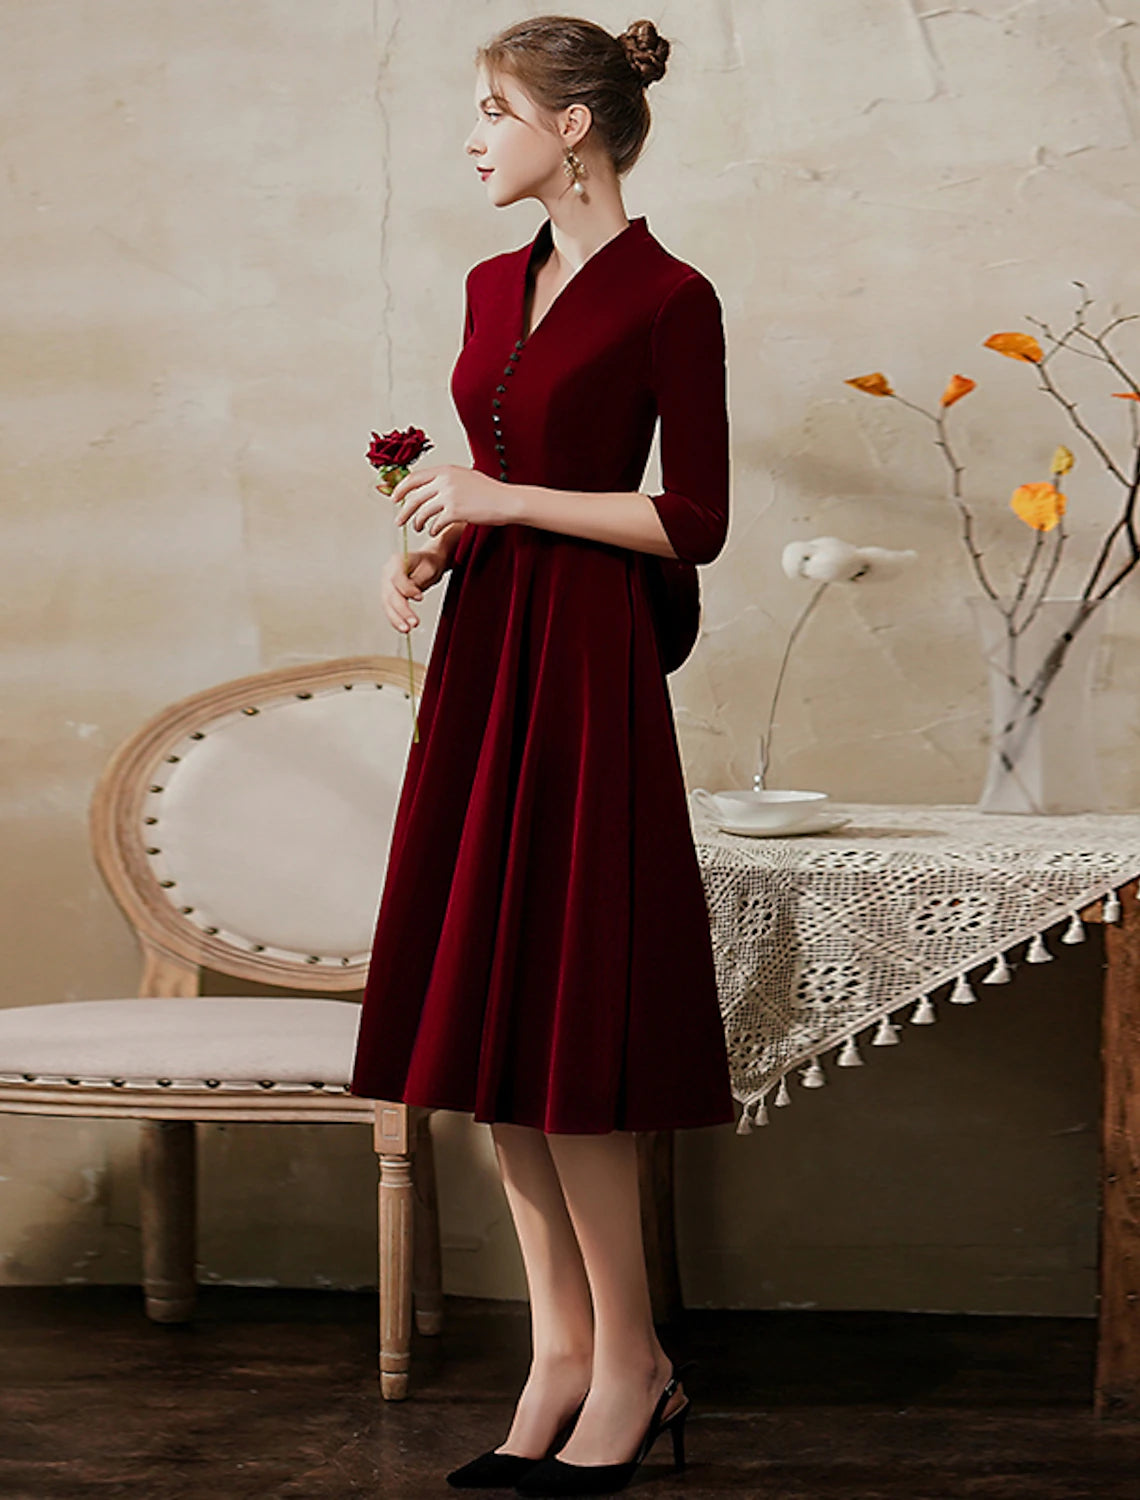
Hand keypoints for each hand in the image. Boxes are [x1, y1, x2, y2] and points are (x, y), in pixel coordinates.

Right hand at [383, 545, 447, 633]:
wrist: (429, 563)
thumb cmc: (430, 563)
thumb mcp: (429, 568)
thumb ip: (418, 582)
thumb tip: (412, 596)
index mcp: (396, 561)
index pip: (396, 578)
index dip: (407, 590)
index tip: (420, 598)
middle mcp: (387, 572)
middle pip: (391, 594)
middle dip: (402, 610)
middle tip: (414, 622)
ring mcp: (386, 583)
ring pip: (388, 604)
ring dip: (396, 619)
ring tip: (407, 629)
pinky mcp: (389, 594)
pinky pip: (390, 608)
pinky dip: (396, 619)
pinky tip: (403, 628)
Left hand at [390, 463, 519, 533]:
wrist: (506, 501)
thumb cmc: (489, 491)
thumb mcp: (464, 476)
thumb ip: (445, 479)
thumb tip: (426, 487)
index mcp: (445, 470)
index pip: (413, 478)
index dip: (400, 490)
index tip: (395, 499)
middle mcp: (444, 481)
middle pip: (414, 498)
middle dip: (404, 512)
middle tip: (399, 521)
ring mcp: (449, 496)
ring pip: (422, 512)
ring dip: (418, 523)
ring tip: (418, 528)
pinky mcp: (455, 512)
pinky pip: (436, 523)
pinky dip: (433, 530)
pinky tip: (434, 532)